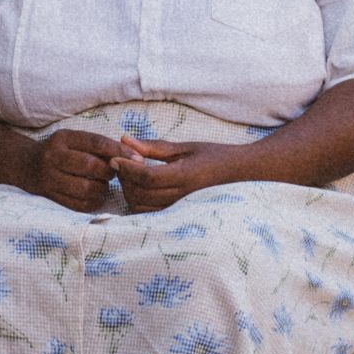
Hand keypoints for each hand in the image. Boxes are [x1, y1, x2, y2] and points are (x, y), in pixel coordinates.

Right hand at [20, 128, 120, 213]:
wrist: (26, 166)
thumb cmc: (60, 150)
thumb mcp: (74, 139)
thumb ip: (97, 145)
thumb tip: (130, 155)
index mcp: (63, 139)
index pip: (96, 143)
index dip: (118, 150)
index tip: (137, 158)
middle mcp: (54, 158)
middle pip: (90, 166)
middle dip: (109, 171)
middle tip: (114, 173)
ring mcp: (50, 179)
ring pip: (86, 188)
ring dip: (102, 188)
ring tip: (103, 184)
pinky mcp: (51, 197)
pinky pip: (79, 204)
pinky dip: (93, 201)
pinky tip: (95, 195)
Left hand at [112, 136, 245, 213]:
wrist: (239, 174)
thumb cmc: (214, 155)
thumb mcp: (185, 146)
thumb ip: (154, 146)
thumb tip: (125, 139)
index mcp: (184, 177)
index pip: (147, 177)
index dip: (127, 167)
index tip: (114, 156)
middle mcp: (181, 197)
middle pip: (140, 194)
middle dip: (125, 178)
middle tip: (121, 161)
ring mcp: (178, 209)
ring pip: (141, 207)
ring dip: (129, 190)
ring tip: (130, 173)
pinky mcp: (175, 214)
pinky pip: (148, 213)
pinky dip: (137, 200)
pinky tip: (139, 186)